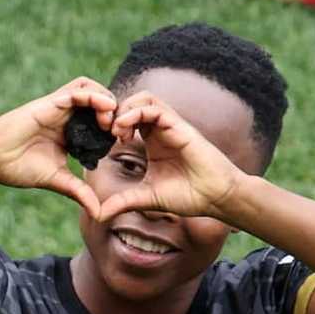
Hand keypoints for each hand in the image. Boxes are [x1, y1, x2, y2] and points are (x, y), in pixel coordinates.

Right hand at [0, 77, 116, 218]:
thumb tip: (100, 214)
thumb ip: (80, 192)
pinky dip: (94, 96)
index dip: (115, 127)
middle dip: (116, 112)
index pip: (100, 120)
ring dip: (106, 99)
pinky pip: (76, 91)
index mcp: (70, 132)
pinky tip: (105, 108)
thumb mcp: (58, 181)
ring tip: (112, 120)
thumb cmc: (18, 168)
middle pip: (99, 100)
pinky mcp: (50, 103)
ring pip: (90, 88)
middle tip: (121, 132)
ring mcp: (58, 107)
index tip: (123, 142)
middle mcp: (66, 116)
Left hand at [99, 92, 246, 221]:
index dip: (110, 124)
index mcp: (153, 141)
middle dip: (113, 113)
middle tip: (103, 132)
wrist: (215, 197)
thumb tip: (99, 214)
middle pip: (133, 102)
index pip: (127, 118)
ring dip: (124, 109)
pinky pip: (154, 107)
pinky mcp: (179, 125)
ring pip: (143, 98)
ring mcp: (171, 125)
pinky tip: (124, 131)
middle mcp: (161, 129)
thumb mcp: (146, 198)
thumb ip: (123, 202)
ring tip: (114, 131)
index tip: (99, 142)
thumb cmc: (188, 196)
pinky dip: (135, 113)